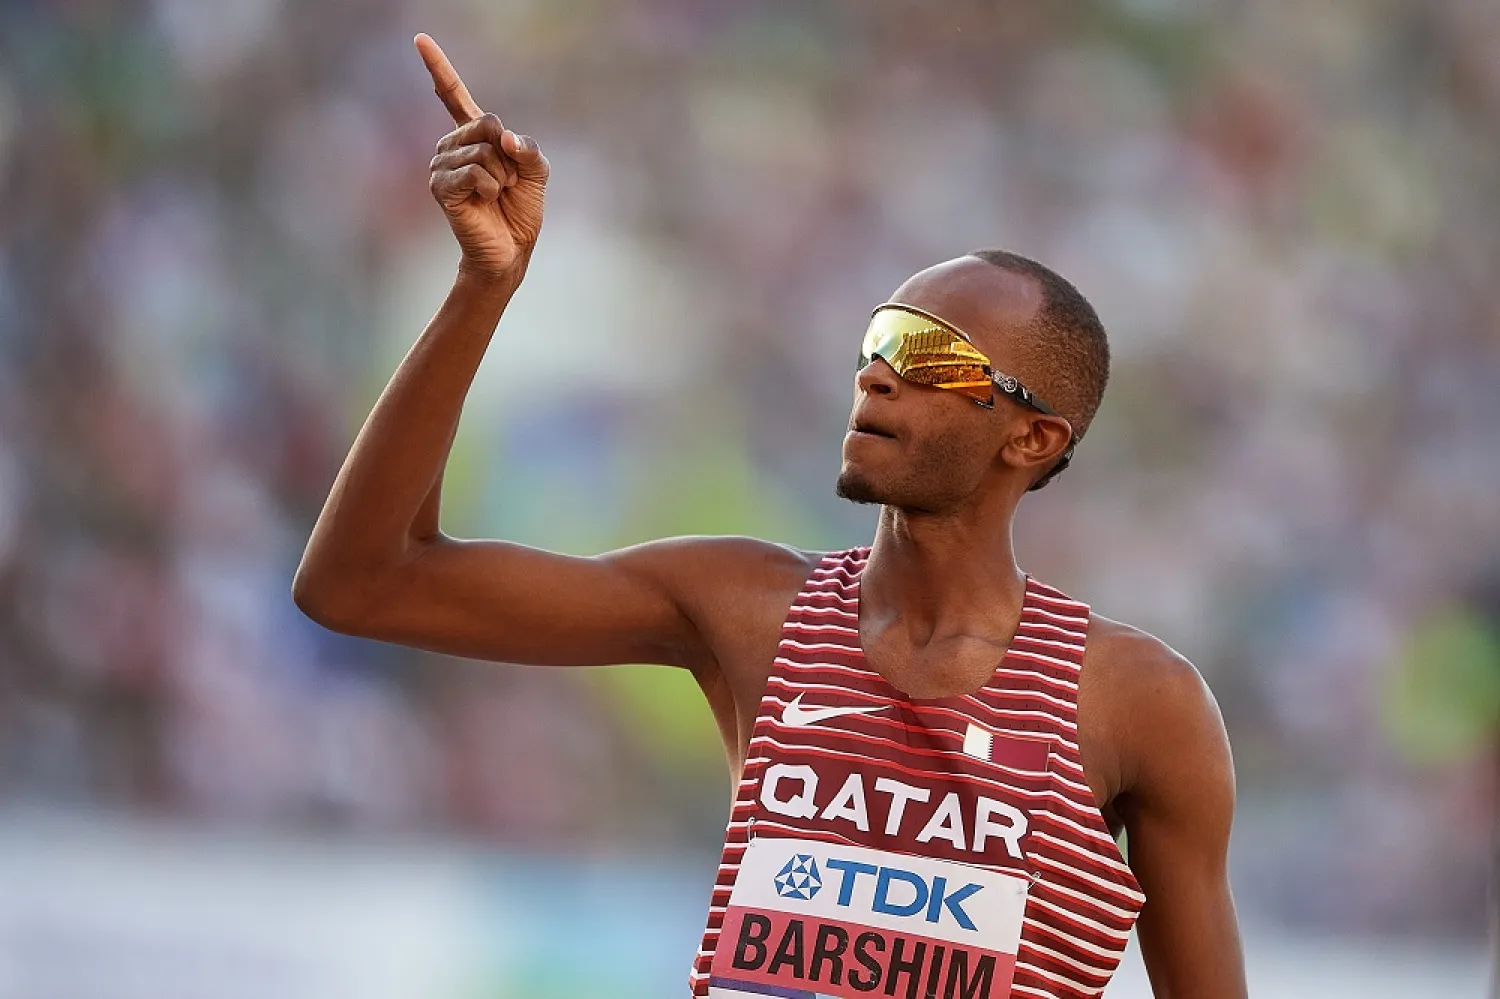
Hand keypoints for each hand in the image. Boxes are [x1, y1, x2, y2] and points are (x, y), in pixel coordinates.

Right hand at [415, 33, 548, 281]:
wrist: (511, 248)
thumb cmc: (520, 209)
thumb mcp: (536, 172)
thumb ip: (527, 148)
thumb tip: (504, 136)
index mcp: (472, 136)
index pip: (451, 94)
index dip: (438, 67)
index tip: (420, 39)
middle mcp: (451, 145)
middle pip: (486, 123)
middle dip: (509, 155)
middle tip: (506, 181)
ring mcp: (441, 164)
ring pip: (483, 150)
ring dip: (502, 176)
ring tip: (497, 194)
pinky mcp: (440, 185)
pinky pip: (474, 171)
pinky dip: (491, 187)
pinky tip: (486, 200)